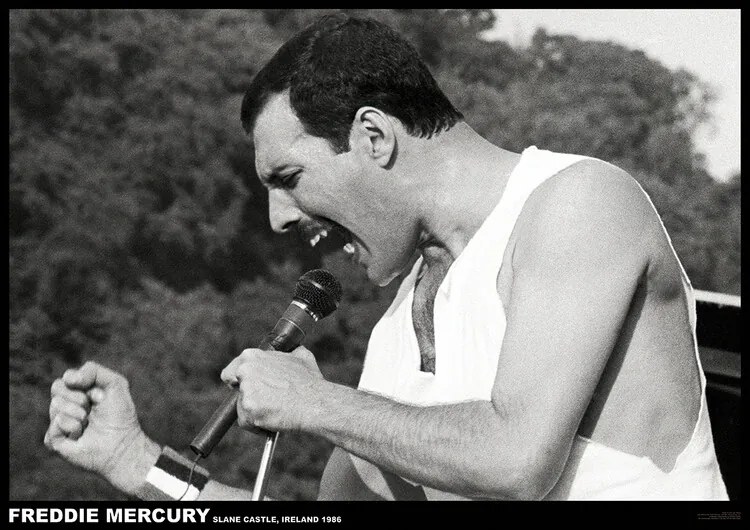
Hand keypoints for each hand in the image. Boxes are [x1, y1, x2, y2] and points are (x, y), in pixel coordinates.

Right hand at [44, 361, 159, 495]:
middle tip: (92, 409)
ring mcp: (59, 422)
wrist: (122, 444)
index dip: (81, 383)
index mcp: (78, 392)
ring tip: (88, 423)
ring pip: (55, 405)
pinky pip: (55, 424)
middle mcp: (66, 406)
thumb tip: (68, 379)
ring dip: (78, 413)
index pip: (66, 378)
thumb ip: (94, 371)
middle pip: (56, 388)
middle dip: (78, 397)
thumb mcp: (115, 384)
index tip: (99, 395)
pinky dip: (72, 426)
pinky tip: (80, 434)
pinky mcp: (54, 439)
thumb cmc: (120, 415)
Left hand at [221, 346, 324, 432]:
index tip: (246, 387)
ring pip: (242, 408)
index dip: (238, 381)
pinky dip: (258, 425)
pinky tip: (273, 421)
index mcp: (252, 356)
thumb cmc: (310, 381)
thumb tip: (293, 351)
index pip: (230, 371)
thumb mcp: (301, 356)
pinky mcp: (248, 412)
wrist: (315, 402)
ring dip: (255, 412)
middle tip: (265, 402)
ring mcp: (246, 392)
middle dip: (249, 397)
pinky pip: (247, 423)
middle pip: (236, 391)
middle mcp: (245, 371)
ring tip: (275, 411)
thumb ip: (289, 353)